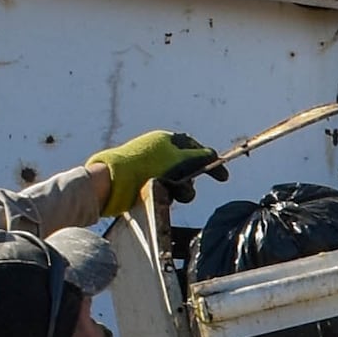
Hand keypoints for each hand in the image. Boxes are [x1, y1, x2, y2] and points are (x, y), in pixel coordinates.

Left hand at [82, 129, 217, 220]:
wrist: (115, 182)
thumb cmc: (147, 165)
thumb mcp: (179, 159)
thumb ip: (199, 157)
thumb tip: (213, 156)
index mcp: (166, 141)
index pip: (195, 149)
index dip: (210, 162)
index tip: (223, 177)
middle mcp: (159, 153)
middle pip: (188, 168)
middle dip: (190, 180)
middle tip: (185, 188)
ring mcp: (151, 168)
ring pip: (178, 182)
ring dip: (180, 190)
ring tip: (170, 192)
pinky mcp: (144, 184)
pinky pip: (164, 190)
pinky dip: (166, 194)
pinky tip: (158, 195)